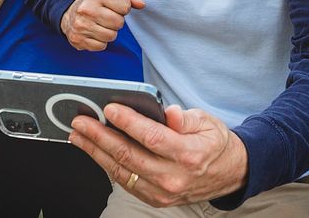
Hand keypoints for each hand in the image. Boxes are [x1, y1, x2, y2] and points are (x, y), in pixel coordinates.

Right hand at [61, 0, 143, 50]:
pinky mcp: (77, 39)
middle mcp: (87, 8)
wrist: (71, 13)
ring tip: (101, 25)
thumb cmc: (98, 3)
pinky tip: (94, 33)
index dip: (124, 8)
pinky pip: (101, 46)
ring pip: (111, 36)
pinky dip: (100, 42)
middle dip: (117, 22)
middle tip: (108, 18)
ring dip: (110, 32)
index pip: (125, 6)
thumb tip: (141, 4)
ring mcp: (80, 25)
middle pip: (118, 23)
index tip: (115, 7)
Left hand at [69, 104, 247, 207]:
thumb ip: (185, 118)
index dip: (129, 123)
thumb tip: (168, 112)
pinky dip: (107, 166)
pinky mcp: (155, 199)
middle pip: (129, 156)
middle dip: (100, 137)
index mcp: (188, 154)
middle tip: (80, 122)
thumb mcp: (207, 122)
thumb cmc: (215, 143)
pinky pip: (125, 182)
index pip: (152, 138)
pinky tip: (95, 151)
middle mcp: (173, 177)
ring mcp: (163, 192)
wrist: (230, 174)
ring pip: (121, 172)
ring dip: (95, 152)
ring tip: (78, 136)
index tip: (110, 108)